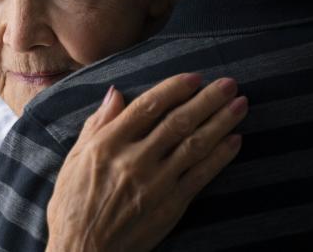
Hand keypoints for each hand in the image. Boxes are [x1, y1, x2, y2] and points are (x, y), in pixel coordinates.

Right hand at [45, 74, 246, 251]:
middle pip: (178, 121)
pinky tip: (235, 141)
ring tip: (241, 105)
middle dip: (207, 99)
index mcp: (107, 144)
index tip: (194, 77)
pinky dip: (220, 156)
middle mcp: (134, 160)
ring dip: (221, 122)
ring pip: (195, 145)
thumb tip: (115, 93)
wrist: (83, 251)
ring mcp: (155, 184)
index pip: (148, 106)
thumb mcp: (74, 158)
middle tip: (230, 83)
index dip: (174, 88)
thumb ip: (97, 124)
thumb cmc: (72, 205)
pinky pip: (200, 176)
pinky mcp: (171, 206)